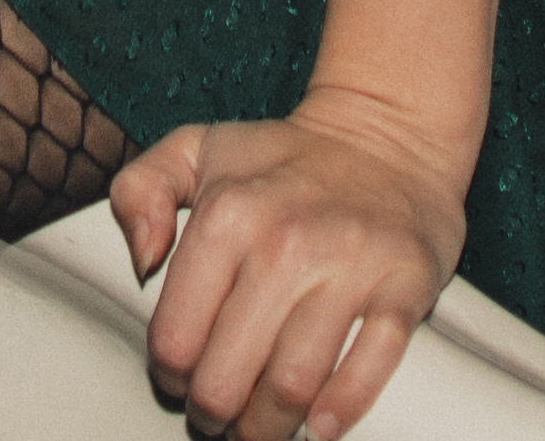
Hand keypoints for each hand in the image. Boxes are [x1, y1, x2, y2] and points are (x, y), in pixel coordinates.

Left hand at [113, 96, 472, 440]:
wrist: (390, 133)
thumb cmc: (285, 157)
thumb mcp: (194, 148)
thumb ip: (137, 192)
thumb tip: (142, 262)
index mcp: (229, 214)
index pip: (176, 337)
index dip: (169, 376)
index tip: (179, 381)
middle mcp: (288, 241)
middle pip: (229, 375)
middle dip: (214, 414)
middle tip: (217, 420)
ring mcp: (351, 264)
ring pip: (294, 385)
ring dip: (268, 426)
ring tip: (259, 428)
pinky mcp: (406, 283)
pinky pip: (373, 364)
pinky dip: (343, 408)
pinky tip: (320, 426)